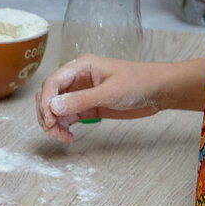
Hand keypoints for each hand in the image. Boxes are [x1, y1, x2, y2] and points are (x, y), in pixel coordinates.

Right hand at [36, 55, 162, 143]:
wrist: (159, 91)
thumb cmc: (139, 82)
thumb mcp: (110, 92)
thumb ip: (81, 100)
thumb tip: (53, 107)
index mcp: (80, 67)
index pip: (52, 83)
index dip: (46, 102)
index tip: (49, 120)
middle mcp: (76, 79)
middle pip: (49, 97)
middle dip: (47, 115)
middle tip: (53, 132)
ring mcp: (80, 93)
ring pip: (55, 110)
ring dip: (54, 125)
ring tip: (63, 138)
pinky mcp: (85, 106)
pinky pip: (66, 117)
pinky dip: (63, 128)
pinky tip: (69, 137)